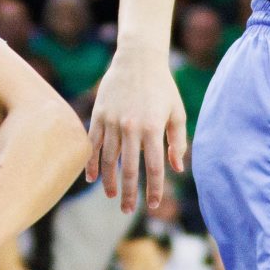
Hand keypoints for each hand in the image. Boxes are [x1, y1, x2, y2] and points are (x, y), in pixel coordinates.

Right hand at [87, 52, 188, 215]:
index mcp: (153, 128)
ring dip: (109, 181)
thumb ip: (178, 142)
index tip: (153, 204)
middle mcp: (131, 127)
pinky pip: (93, 144)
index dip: (154, 188)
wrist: (138, 60)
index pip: (154, 167)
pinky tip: (92, 178)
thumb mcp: (178, 113)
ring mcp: (112, 121)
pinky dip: (92, 162)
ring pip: (108, 159)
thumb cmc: (163, 88)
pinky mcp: (99, 115)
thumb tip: (178, 169)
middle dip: (128, 192)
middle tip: (127, 210)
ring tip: (111, 195)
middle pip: (128, 168)